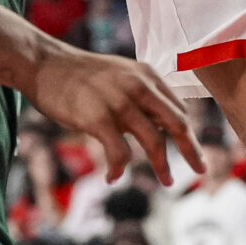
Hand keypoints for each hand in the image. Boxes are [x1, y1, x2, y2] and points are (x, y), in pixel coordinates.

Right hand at [27, 47, 201, 181]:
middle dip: (191, 149)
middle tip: (200, 170)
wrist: (45, 64)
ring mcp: (119, 101)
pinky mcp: (98, 117)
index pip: (178, 108)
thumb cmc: (80, 75)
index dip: (188, 133)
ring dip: (162, 166)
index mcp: (147, 74)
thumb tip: (159, 126)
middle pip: (177, 123)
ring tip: (167, 181)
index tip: (193, 151)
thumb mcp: (120, 76)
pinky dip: (120, 169)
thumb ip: (141, 96)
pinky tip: (114, 177)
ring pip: (154, 141)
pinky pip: (120, 153)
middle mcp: (139, 86)